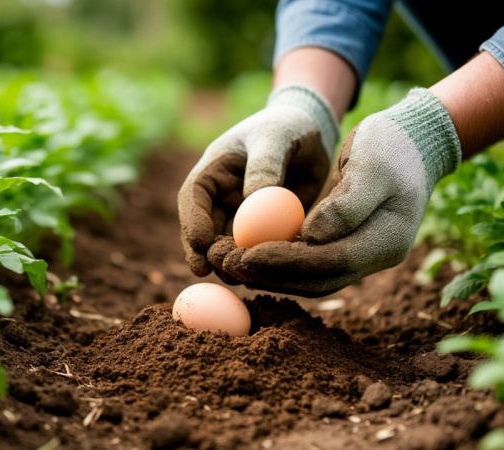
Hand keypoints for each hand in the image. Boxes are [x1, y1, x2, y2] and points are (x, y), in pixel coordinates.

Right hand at [178, 85, 339, 277]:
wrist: (311, 132)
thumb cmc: (286, 126)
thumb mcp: (275, 137)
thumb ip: (265, 164)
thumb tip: (254, 199)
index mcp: (213, 171)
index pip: (193, 198)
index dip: (192, 223)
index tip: (200, 244)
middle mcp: (222, 197)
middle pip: (205, 229)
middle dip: (206, 252)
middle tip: (213, 272)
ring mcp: (241, 215)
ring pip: (228, 244)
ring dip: (229, 262)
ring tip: (237, 278)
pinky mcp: (264, 229)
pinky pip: (255, 249)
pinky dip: (257, 262)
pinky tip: (264, 274)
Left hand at [207, 89, 461, 296]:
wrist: (415, 141)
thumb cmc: (393, 145)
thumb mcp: (371, 166)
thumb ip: (345, 205)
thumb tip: (309, 236)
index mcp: (387, 240)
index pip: (331, 263)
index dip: (287, 262)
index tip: (248, 254)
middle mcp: (376, 257)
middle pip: (317, 279)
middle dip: (271, 275)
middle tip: (230, 264)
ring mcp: (364, 255)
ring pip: (311, 277)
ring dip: (271, 274)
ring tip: (231, 263)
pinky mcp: (348, 245)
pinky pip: (311, 263)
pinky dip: (280, 263)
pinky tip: (251, 255)